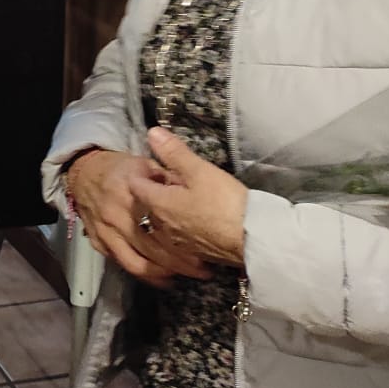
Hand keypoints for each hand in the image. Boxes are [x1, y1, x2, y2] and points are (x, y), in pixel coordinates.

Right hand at [68, 148, 212, 287]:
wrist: (82, 172)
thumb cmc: (118, 168)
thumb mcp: (144, 164)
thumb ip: (166, 179)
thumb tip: (191, 192)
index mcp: (131, 193)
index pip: (161, 223)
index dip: (184, 239)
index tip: (204, 250)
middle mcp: (117, 215)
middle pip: (152, 248)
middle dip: (179, 264)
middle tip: (201, 271)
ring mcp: (106, 232)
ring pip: (136, 263)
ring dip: (161, 274)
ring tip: (181, 278)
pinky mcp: (98, 243)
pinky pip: (122, 264)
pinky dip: (143, 274)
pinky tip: (160, 278)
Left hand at [127, 127, 248, 266]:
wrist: (253, 241)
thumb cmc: (225, 202)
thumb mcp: (200, 170)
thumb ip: (174, 152)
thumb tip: (152, 133)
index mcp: (158, 204)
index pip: (135, 186)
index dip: (141, 172)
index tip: (154, 166)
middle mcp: (161, 227)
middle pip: (147, 205)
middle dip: (155, 191)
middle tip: (173, 179)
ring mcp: (176, 244)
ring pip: (161, 223)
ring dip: (167, 210)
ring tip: (186, 199)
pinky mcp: (192, 255)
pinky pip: (177, 238)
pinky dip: (180, 227)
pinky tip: (197, 221)